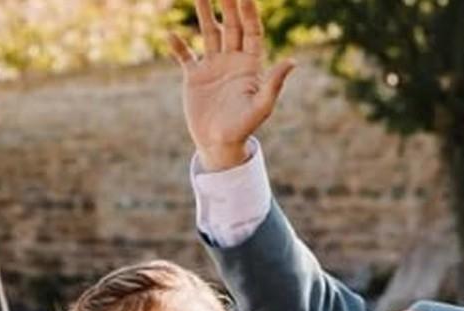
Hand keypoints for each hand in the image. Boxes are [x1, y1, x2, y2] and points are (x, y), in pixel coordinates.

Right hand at [168, 0, 294, 170]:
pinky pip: (185, 57)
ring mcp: (213, 67)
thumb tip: (292, 62)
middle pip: (231, 26)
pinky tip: (170, 34)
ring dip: (204, 14)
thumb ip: (274, 83)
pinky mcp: (195, 78)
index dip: (249, 13)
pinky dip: (178, 46)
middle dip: (228, 5)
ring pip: (209, 34)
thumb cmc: (244, 128)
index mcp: (250, 65)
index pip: (251, 32)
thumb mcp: (261, 106)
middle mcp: (232, 61)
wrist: (219, 144)